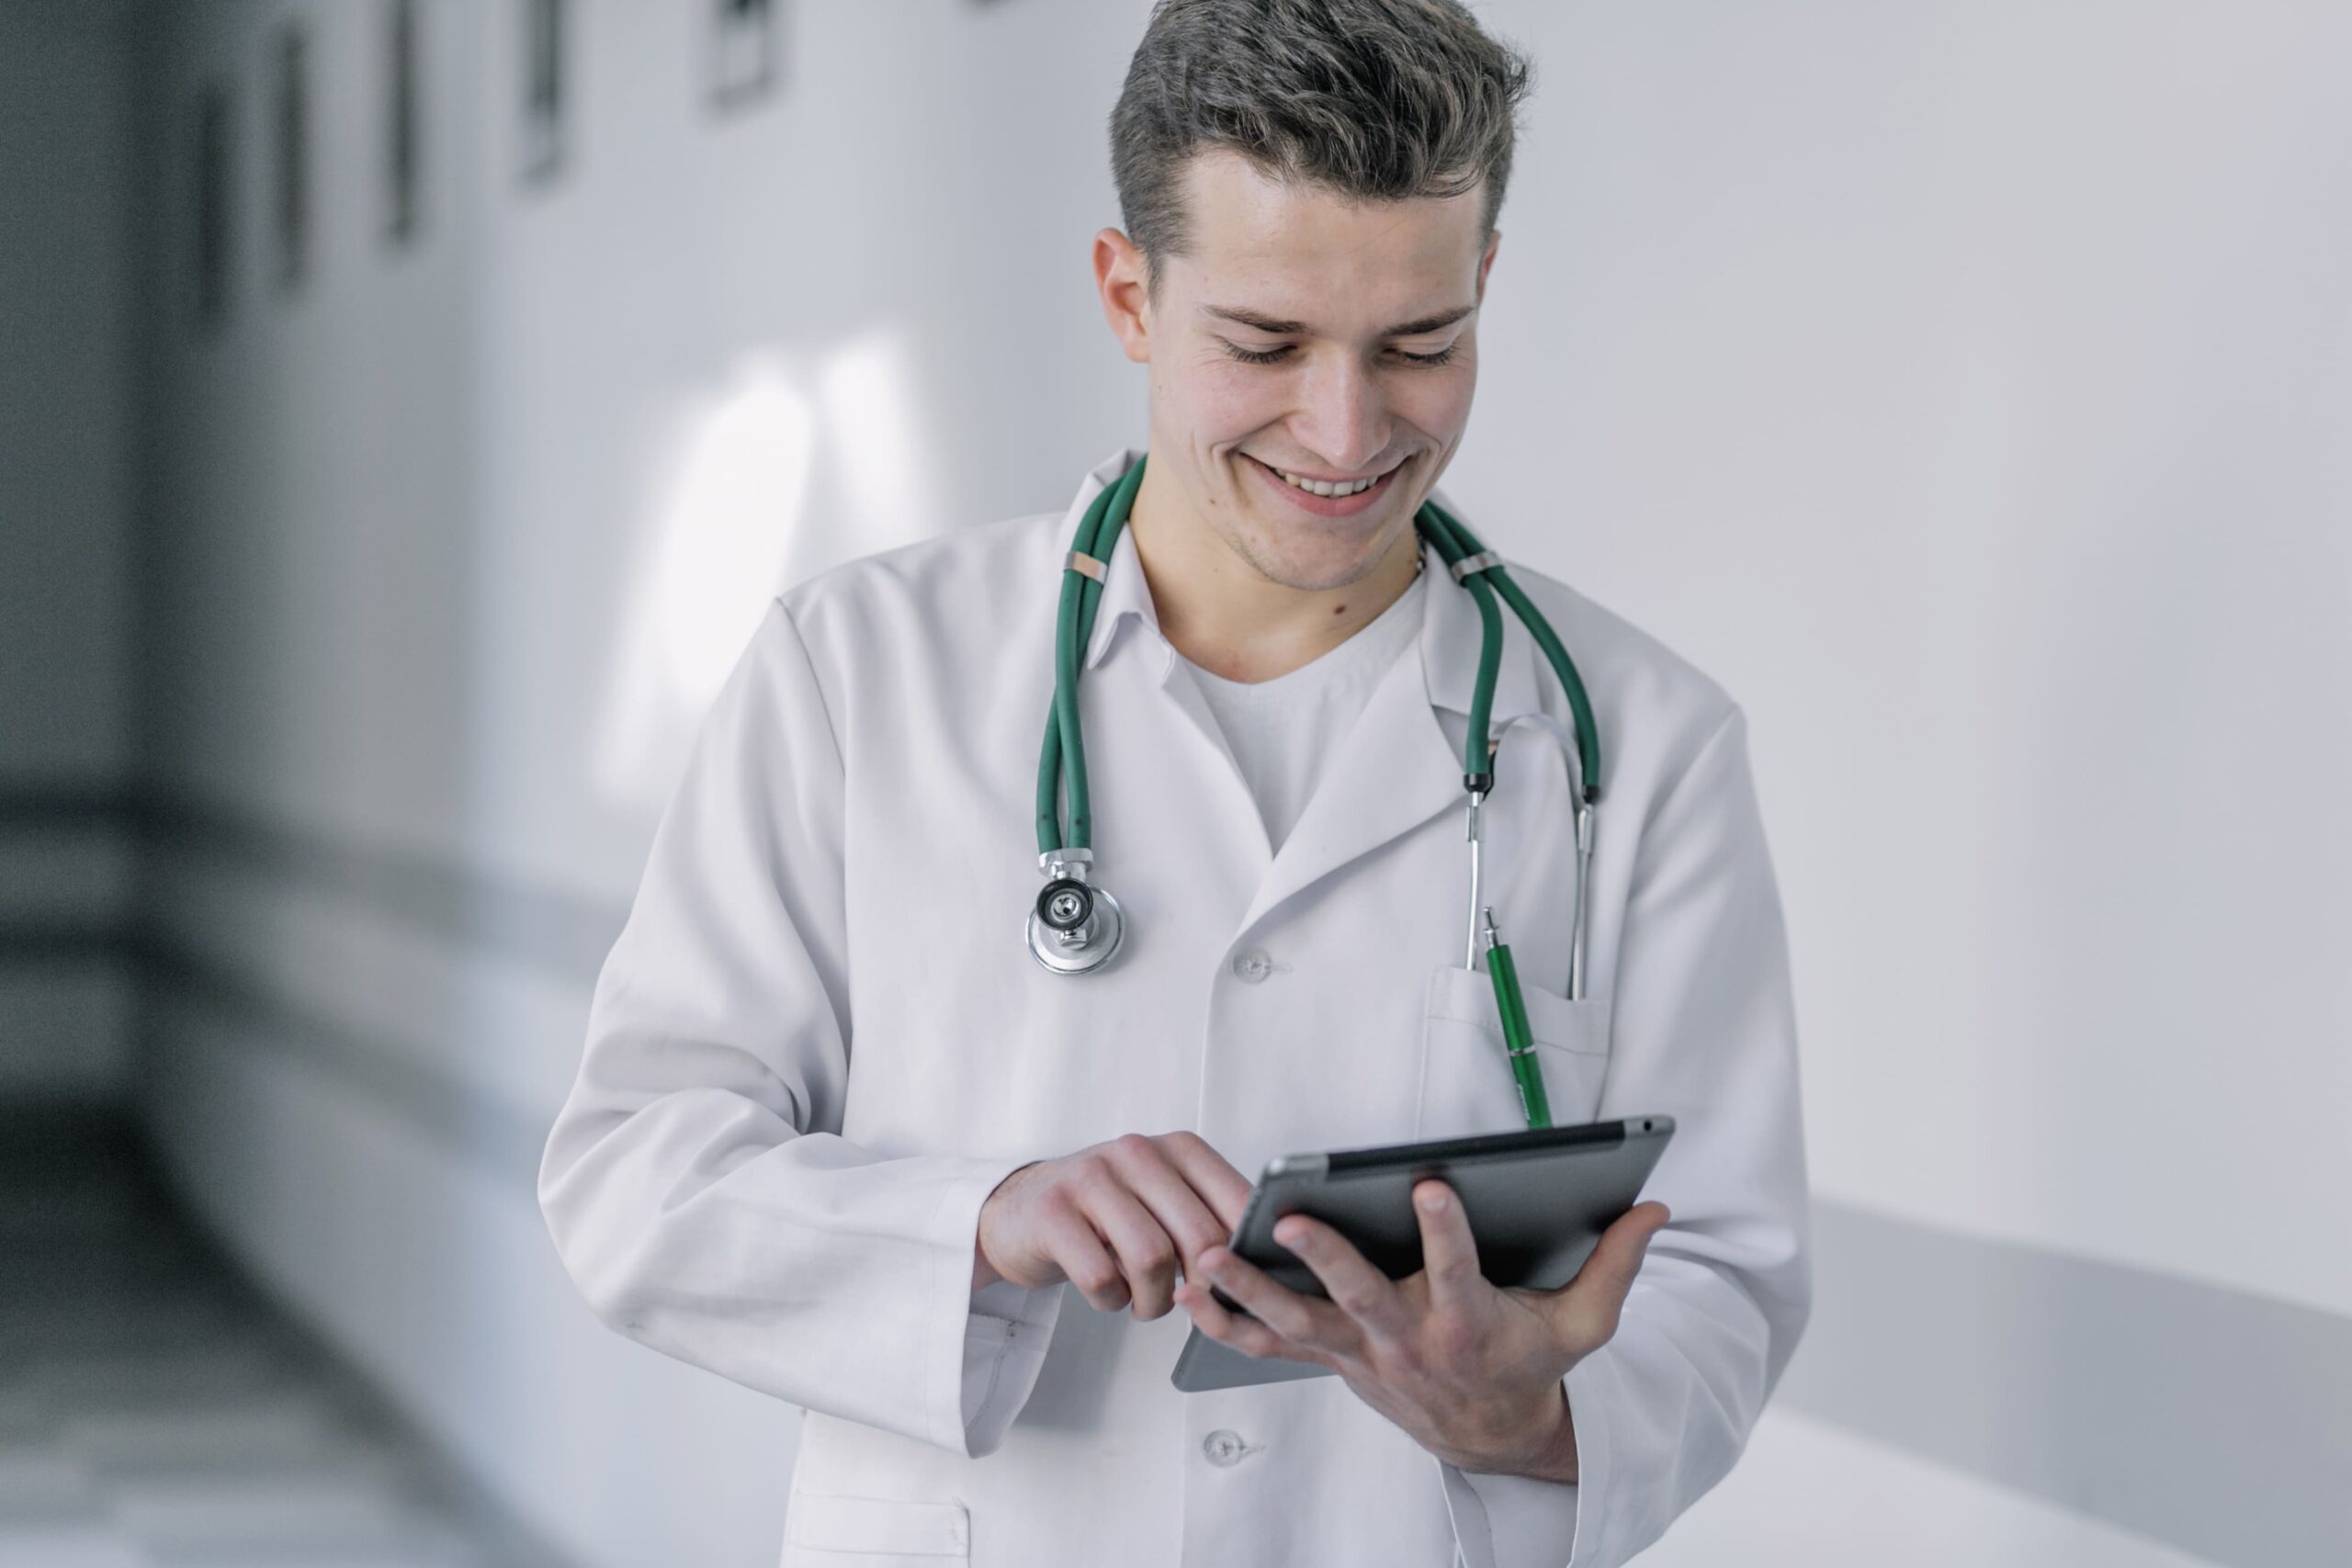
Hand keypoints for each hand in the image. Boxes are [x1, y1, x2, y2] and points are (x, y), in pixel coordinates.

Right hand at [973, 1131, 1252, 1319]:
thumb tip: (1266, 1269)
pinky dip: (1111, 1301)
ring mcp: (1091, 1177)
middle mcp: (1137, 1152)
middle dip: (1201, 1287)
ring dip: (1154, 1300)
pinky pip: (1100, 1277)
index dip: (1246, 1256)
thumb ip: (1211, 1219)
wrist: (1020, 1212)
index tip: (1237, 1286)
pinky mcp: (1053, 1212)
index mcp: (1179, 1148)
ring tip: (1146, 1303)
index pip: (1239, 1203)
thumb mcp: (1164, 1202)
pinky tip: (1108, 1294)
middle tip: (1190, 1306)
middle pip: (1200, 1236)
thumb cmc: (1109, 1216)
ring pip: (1152, 1259)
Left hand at [1174, 1182, 1670, 1478]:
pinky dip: (1228, 1323)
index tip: (1433, 1183)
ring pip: (1297, 1324)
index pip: (1458, 1270)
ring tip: (1211, 1254)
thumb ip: (1617, 1263)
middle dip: (1324, 1257)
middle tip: (1289, 1218)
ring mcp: (1361, 1353)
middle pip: (1359, 1297)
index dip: (1446, 1229)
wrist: (1488, 1436)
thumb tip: (1657, 1207)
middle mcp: (1408, 1339)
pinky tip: (1190, 1294)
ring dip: (1251, 1290)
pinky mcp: (1331, 1359)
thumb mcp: (1586, 1323)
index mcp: (1469, 1324)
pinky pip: (1268, 1347)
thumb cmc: (1530, 1366)